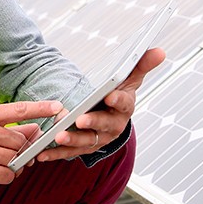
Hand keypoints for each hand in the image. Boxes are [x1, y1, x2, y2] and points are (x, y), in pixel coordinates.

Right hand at [0, 100, 60, 201]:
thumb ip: (6, 127)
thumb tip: (33, 129)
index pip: (19, 109)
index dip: (41, 108)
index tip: (57, 107)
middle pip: (20, 140)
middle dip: (19, 150)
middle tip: (7, 153)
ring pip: (16, 158)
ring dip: (12, 165)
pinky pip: (9, 174)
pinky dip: (4, 176)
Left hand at [38, 47, 164, 161]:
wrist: (111, 115)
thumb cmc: (119, 93)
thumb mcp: (130, 78)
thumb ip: (141, 64)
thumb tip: (160, 51)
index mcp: (124, 108)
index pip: (124, 103)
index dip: (118, 100)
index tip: (110, 95)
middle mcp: (113, 126)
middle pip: (104, 125)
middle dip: (93, 123)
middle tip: (80, 120)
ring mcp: (98, 139)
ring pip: (87, 141)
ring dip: (73, 140)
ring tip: (59, 136)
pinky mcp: (84, 148)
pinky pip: (70, 152)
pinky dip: (56, 153)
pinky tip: (43, 153)